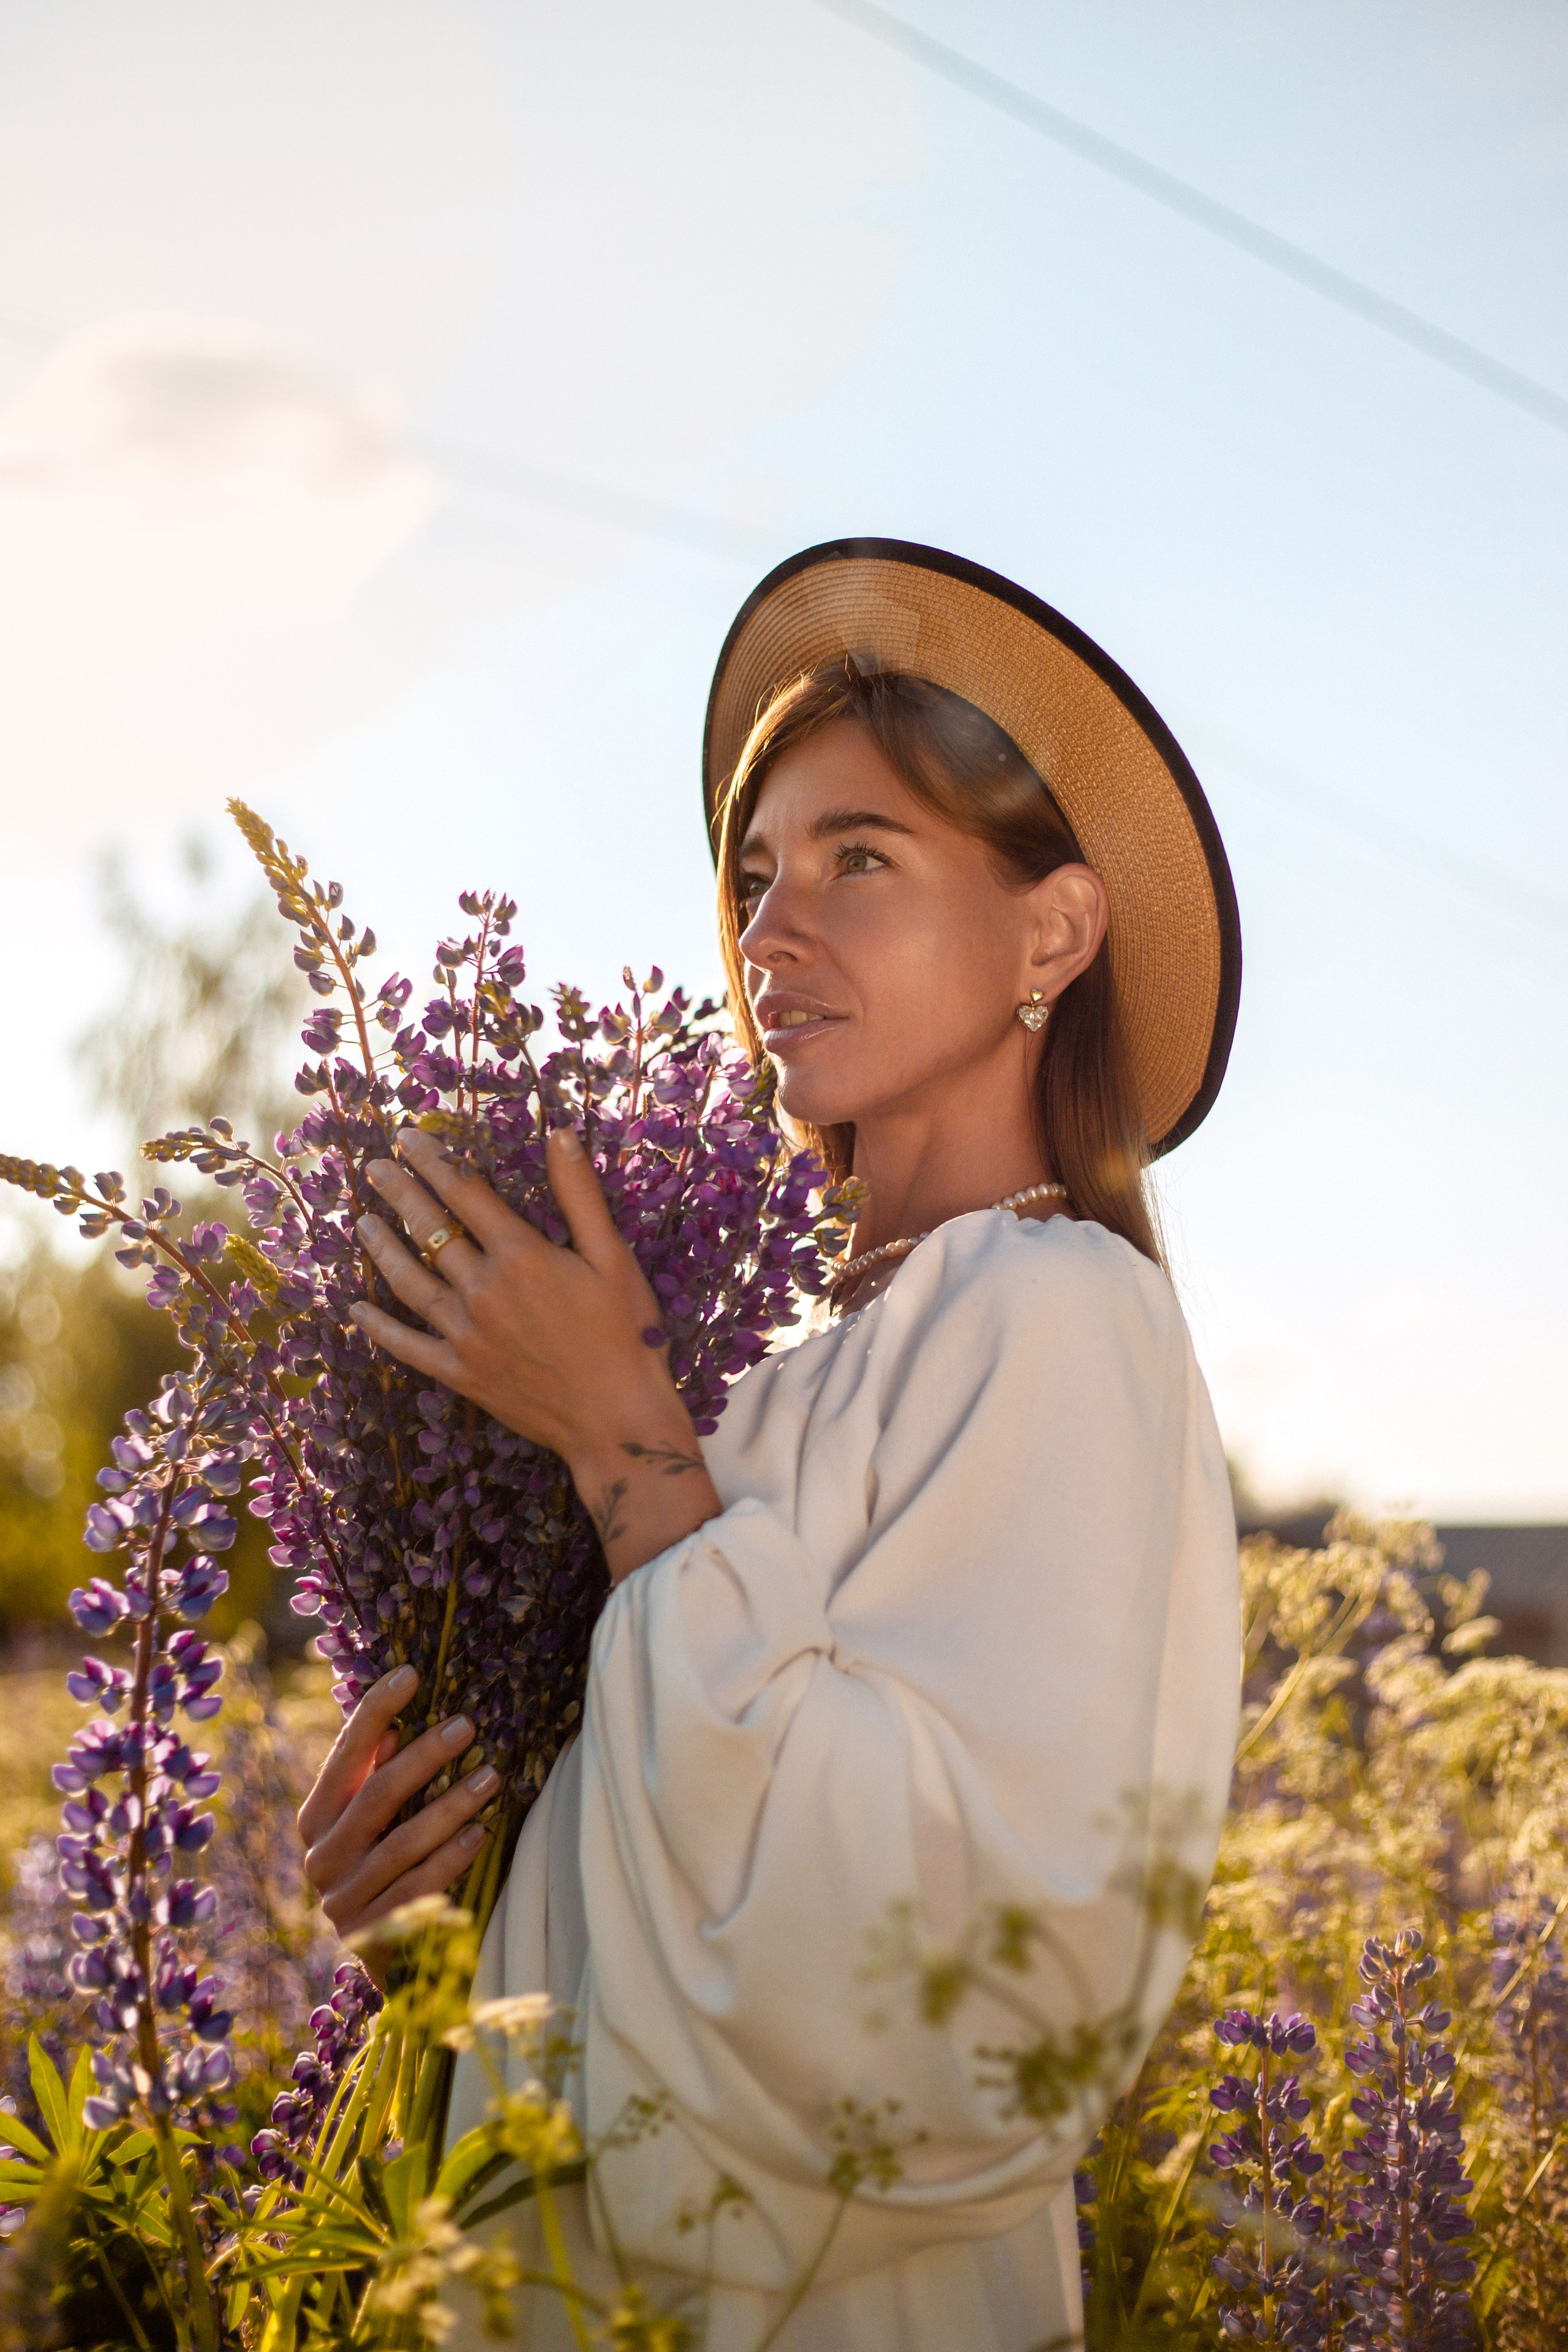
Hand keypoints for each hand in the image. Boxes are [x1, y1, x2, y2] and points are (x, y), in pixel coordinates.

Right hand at [298, 1664, 495, 1964]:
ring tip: (491, 1776)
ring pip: (402, 1843)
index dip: (375, 1712)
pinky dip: (450, 1858)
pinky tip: (480, 1833)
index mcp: (315, 1817)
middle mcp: (321, 1856)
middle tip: (467, 1726)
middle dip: (424, 1757)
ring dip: (450, 1806)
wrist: (379, 1950)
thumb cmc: (381, 1862)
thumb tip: (397, 1731)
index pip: (346, 1755)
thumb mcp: (373, 1818)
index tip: (411, 1673)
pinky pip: (417, 1888)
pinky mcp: (369, 1933)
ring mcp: (342, 1898)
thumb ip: (376, 1776)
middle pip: (377, 1796)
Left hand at [350, 1125, 721, 1581]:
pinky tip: (357, 1311)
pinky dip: (380, 1328)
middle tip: (374, 1168)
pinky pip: (408, 1346)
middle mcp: (483, 1289)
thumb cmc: (626, 1335)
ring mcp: (466, 1334)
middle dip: (399, 1193)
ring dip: (382, 1248)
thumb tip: (559, 1134)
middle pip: (430, 1229)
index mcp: (520, 1255)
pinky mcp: (460, 1373)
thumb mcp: (614, 1258)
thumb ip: (580, 1195)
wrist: (618, 1421)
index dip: (433, 1161)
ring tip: (363, 1222)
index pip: (464, 1192)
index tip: (409, 1139)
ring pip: (409, 1282)